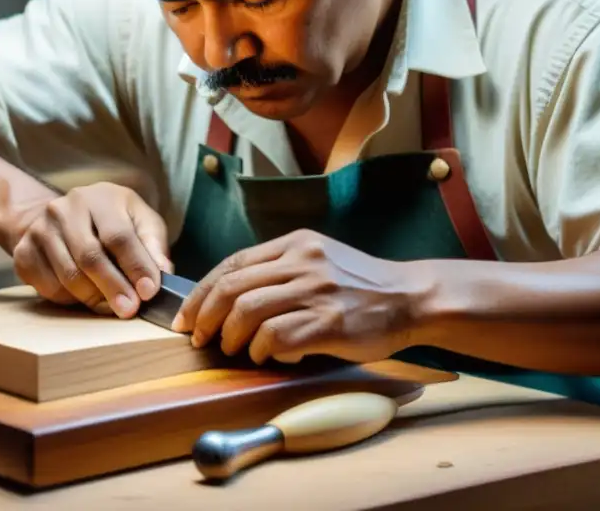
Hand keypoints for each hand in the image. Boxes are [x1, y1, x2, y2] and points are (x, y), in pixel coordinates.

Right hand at [11, 182, 171, 317]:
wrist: (59, 217)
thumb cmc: (111, 221)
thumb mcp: (139, 221)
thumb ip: (153, 244)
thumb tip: (163, 273)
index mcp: (100, 197)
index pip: (119, 235)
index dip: (136, 266)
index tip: (149, 292)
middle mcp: (65, 208)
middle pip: (90, 256)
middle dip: (113, 287)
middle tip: (129, 310)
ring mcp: (40, 229)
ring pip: (68, 275)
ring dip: (93, 298)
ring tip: (111, 308)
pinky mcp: (23, 252)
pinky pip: (47, 286)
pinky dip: (70, 299)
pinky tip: (85, 297)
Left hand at [171, 229, 425, 364]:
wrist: (411, 298)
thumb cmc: (362, 285)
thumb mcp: (320, 259)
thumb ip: (281, 269)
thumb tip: (231, 297)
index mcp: (296, 243)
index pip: (232, 263)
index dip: (201, 291)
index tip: (187, 315)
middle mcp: (302, 261)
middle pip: (232, 287)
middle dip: (205, 316)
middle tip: (198, 338)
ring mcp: (316, 290)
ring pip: (247, 311)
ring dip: (230, 336)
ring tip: (233, 350)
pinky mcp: (328, 321)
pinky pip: (276, 337)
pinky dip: (261, 350)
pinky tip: (266, 356)